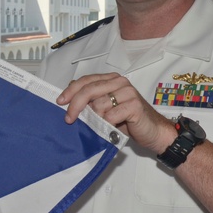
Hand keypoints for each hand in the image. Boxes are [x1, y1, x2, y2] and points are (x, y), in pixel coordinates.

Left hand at [56, 73, 175, 154]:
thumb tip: (69, 96)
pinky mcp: (134, 105)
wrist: (152, 132)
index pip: (86, 80)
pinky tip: (110, 128)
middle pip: (89, 90)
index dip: (71, 90)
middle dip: (75, 105)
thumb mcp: (106, 108)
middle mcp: (120, 82)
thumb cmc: (128, 121)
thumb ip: (92, 100)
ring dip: (95, 119)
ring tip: (101, 126)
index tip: (60, 102)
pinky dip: (107, 124)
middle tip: (68, 119)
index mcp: (112, 79)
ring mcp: (128, 92)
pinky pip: (111, 115)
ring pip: (99, 104)